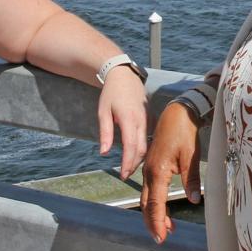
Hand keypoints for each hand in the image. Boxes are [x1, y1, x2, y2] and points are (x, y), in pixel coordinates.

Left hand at [97, 66, 147, 180]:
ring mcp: (147, 119)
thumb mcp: (103, 111)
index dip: (128, 163)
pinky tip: (135, 154)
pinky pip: (148, 137)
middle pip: (141, 149)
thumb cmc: (111, 93)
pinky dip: (142, 148)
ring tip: (129, 167)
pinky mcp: (149, 118)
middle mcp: (141, 121)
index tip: (123, 175)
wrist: (124, 75)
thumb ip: (105, 133)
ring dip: (139, 158)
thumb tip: (104, 153)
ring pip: (146, 144)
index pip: (131, 147)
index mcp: (129, 119)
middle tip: (125, 175)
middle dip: (134, 165)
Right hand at [140, 101, 201, 243]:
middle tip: (162, 239)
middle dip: (153, 222)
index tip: (161, 237)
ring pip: (146, 197)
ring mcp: (148, 168)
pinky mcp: (151, 164)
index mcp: (157, 171)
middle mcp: (148, 171)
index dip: (158, 222)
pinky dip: (155, 201)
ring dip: (154, 213)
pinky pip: (150, 188)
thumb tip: (196, 200)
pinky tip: (165, 207)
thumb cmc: (184, 132)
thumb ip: (192, 180)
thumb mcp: (191, 156)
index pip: (155, 203)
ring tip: (168, 227)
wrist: (178, 112)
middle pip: (146, 204)